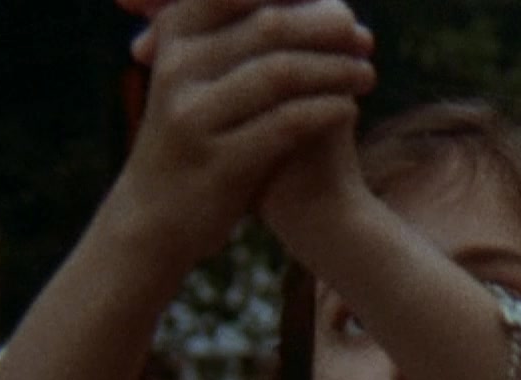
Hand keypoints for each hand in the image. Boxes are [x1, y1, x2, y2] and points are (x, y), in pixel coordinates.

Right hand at [108, 0, 374, 269]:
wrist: (154, 217)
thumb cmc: (194, 135)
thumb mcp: (199, 76)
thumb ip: (241, 36)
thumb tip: (327, 5)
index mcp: (175, 37)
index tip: (339, 8)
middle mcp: (177, 70)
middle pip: (269, 26)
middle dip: (327, 29)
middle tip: (363, 41)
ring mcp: (194, 118)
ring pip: (281, 73)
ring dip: (335, 70)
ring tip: (367, 75)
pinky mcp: (219, 164)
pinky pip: (286, 124)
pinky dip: (325, 110)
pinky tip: (349, 109)